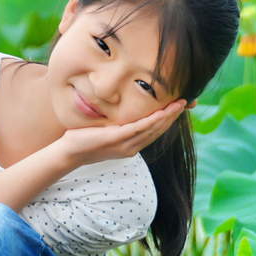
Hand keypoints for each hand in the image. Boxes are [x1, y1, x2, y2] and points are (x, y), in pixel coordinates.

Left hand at [57, 97, 195, 166]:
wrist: (70, 153)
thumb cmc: (85, 140)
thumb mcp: (106, 132)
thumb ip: (118, 125)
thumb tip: (124, 112)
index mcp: (131, 145)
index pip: (155, 131)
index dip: (169, 119)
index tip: (179, 107)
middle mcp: (132, 147)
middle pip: (158, 130)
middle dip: (173, 116)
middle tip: (186, 102)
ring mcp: (125, 145)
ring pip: (152, 129)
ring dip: (167, 116)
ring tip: (179, 104)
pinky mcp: (116, 139)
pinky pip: (138, 128)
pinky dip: (151, 121)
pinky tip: (160, 112)